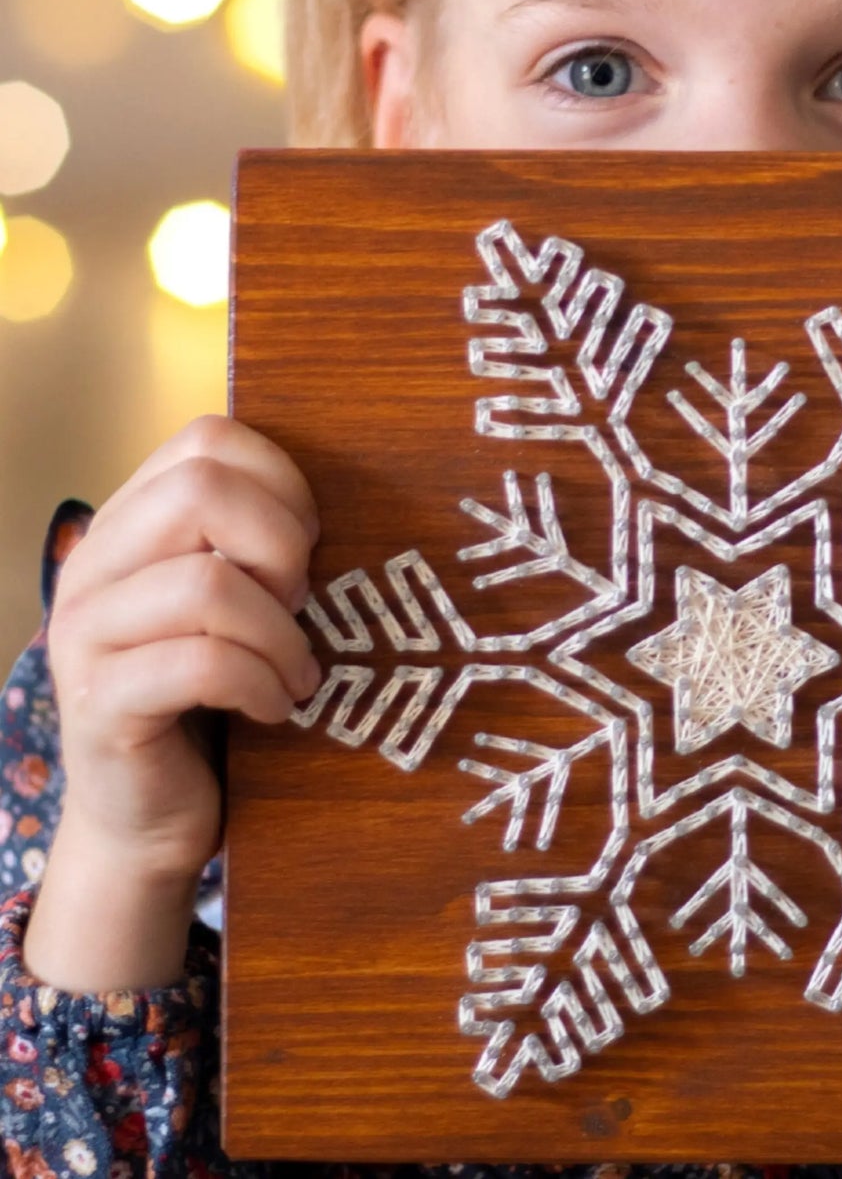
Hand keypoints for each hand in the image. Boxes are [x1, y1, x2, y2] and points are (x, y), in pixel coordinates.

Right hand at [45, 414, 321, 886]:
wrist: (150, 813)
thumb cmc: (213, 696)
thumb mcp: (239, 602)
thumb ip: (257, 544)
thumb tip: (344, 512)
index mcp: (130, 523)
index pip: (209, 440)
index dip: (282, 485)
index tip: (307, 550)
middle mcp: (93, 564)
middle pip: (201, 490)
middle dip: (279, 546)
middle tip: (300, 605)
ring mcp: (85, 633)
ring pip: (206, 583)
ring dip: (281, 634)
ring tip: (297, 671)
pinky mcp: (99, 703)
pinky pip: (202, 664)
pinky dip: (262, 683)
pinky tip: (277, 706)